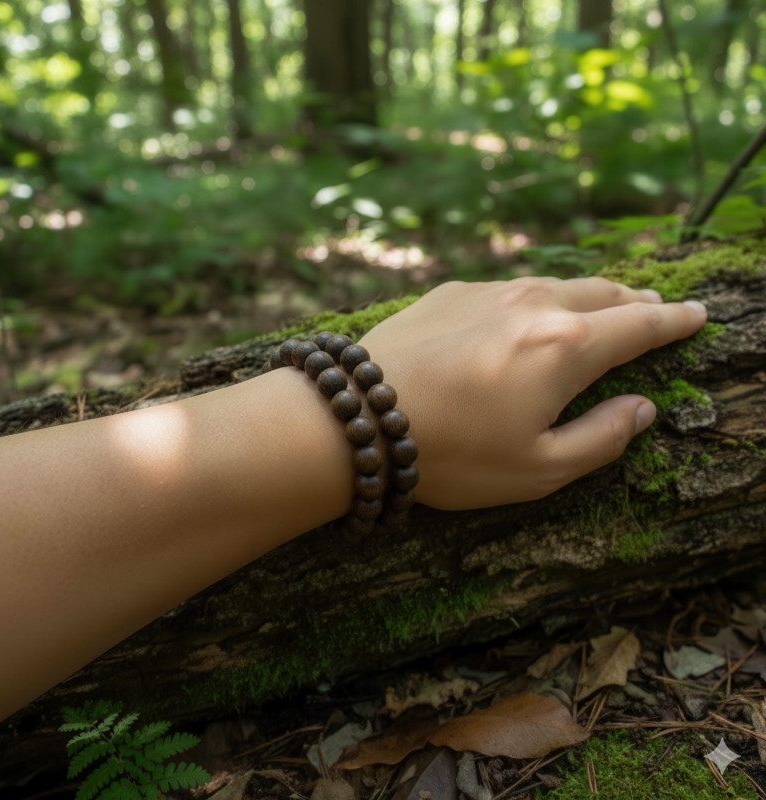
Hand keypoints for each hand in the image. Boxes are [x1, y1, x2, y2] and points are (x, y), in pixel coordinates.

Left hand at [358, 277, 706, 509]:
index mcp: (566, 346)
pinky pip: (507, 289)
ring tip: (600, 304)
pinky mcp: (447, 292)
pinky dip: (533, 298)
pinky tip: (525, 314)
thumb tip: (642, 409)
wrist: (357, 415)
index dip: (674, 320)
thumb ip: (601, 438)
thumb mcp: (537, 469)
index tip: (697, 314)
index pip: (640, 325)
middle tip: (654, 306)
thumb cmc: (450, 453)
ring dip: (585, 295)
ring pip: (555, 284)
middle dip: (635, 301)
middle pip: (602, 293)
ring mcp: (486, 292)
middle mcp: (532, 304)